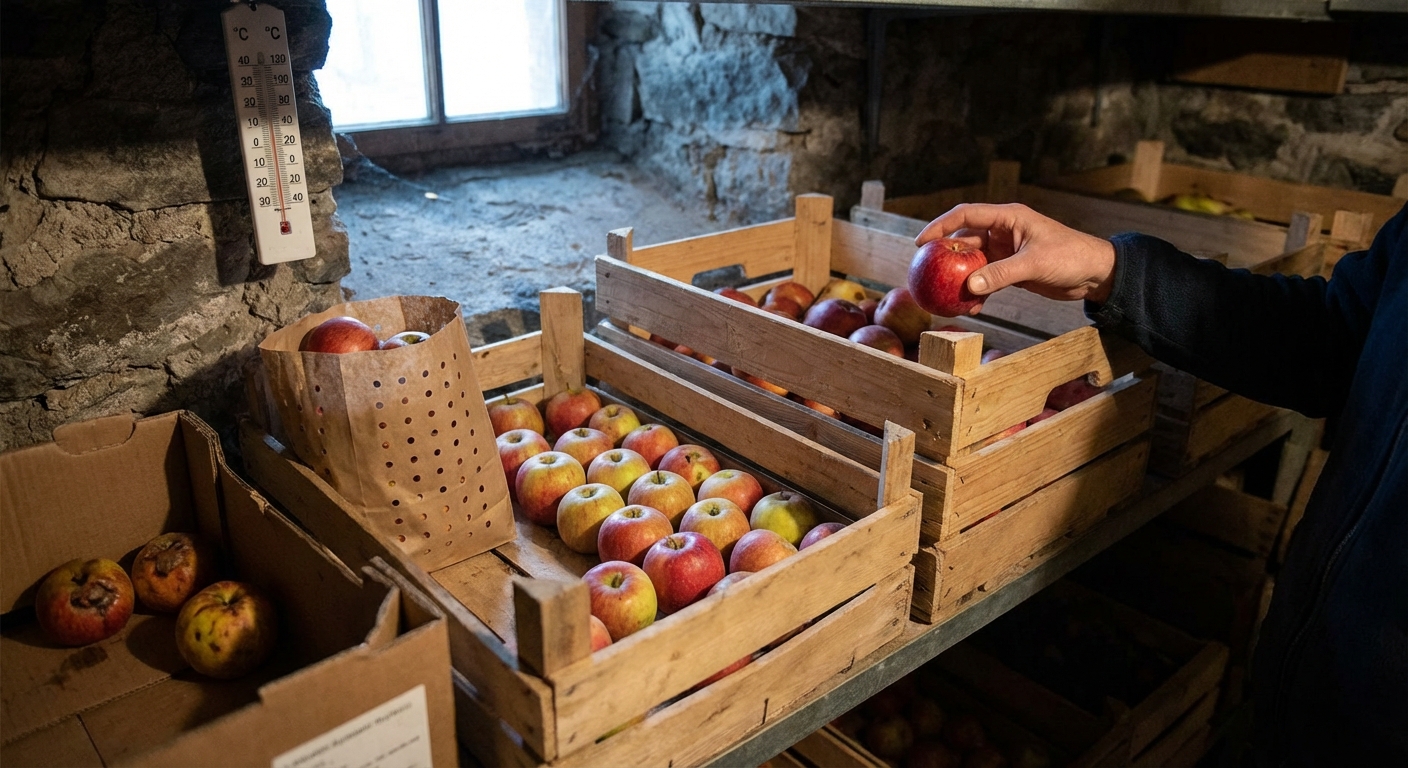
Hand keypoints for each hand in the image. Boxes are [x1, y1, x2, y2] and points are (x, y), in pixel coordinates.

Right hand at [914, 203, 1116, 313]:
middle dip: (947, 255)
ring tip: (947, 293)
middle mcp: (1003, 231)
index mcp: (1009, 217)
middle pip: (965, 239)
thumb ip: (1002, 274)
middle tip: (928, 272)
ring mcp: (1006, 250)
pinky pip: (986, 278)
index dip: (940, 226)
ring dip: (961, 277)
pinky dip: (978, 290)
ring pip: (974, 262)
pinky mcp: (1011, 269)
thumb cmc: (1071, 257)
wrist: (1095, 273)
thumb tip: (970, 286)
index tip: (921, 242)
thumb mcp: (1035, 264)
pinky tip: (971, 306)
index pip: (966, 215)